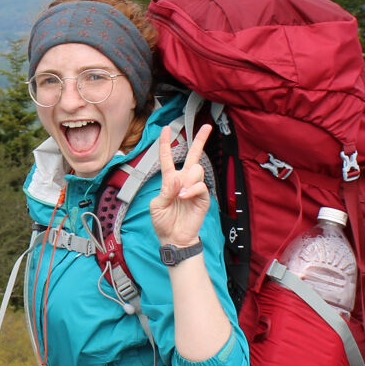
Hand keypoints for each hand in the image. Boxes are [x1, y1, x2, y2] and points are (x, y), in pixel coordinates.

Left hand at [150, 124, 211, 247]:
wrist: (174, 238)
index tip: (166, 129)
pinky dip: (191, 190)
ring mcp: (194, 188)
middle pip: (193, 155)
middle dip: (200, 140)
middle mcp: (183, 181)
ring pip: (196, 169)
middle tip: (207, 127)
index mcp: (169, 180)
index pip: (168, 158)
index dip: (166, 143)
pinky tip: (185, 197)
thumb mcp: (156, 205)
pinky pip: (200, 185)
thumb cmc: (163, 222)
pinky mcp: (202, 197)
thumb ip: (166, 190)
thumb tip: (177, 179)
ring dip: (187, 180)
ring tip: (180, 195)